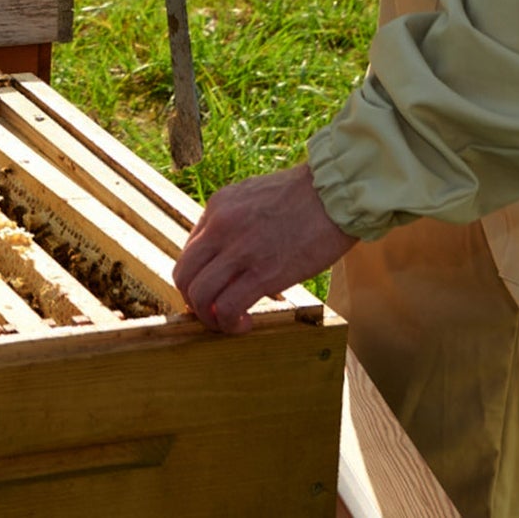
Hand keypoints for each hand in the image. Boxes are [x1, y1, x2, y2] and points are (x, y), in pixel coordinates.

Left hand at [173, 162, 355, 334]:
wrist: (335, 194)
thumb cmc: (304, 196)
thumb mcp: (254, 197)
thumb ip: (234, 222)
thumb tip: (230, 260)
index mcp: (218, 206)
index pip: (189, 252)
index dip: (197, 278)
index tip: (213, 292)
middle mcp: (220, 226)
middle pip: (183, 275)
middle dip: (193, 301)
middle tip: (213, 312)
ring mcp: (239, 250)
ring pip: (199, 296)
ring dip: (209, 319)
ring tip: (229, 322)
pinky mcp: (262, 273)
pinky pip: (227, 308)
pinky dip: (229, 324)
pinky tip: (245, 323)